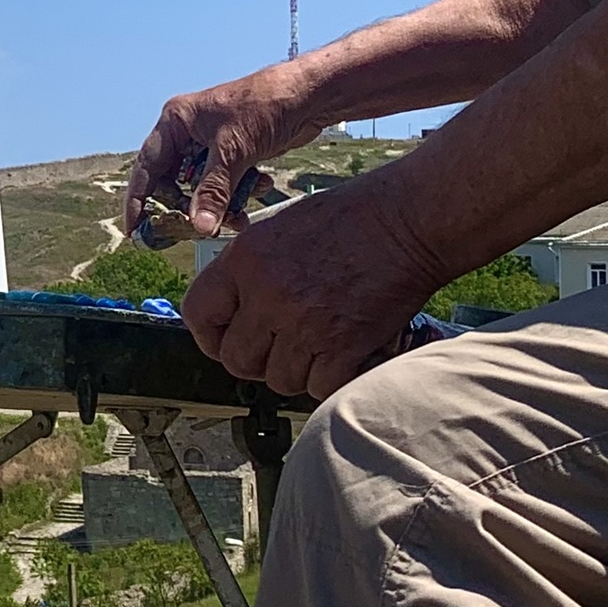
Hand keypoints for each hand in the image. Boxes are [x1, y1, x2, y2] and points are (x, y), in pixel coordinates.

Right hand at [124, 67, 313, 238]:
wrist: (308, 94)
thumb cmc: (263, 106)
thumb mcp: (232, 153)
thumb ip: (212, 192)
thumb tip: (198, 228)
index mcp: (176, 122)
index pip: (147, 167)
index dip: (139, 200)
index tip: (136, 230)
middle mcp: (189, 132)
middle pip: (174, 181)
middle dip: (189, 207)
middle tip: (197, 229)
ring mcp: (213, 142)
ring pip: (204, 184)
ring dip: (220, 203)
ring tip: (238, 217)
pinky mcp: (235, 150)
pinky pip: (227, 180)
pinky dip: (240, 191)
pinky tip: (261, 187)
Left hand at [181, 174, 442, 398]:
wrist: (408, 221)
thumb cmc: (347, 219)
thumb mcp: (276, 227)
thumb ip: (246, 269)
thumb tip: (227, 310)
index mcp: (245, 260)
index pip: (199, 315)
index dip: (211, 335)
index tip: (226, 339)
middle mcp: (268, 294)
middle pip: (236, 360)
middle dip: (255, 359)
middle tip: (279, 347)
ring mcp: (305, 323)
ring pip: (278, 379)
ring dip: (296, 370)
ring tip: (317, 343)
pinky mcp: (344, 346)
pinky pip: (318, 387)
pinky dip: (329, 378)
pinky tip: (341, 354)